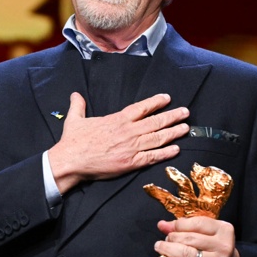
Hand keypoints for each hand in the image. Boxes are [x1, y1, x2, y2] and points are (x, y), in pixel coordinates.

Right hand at [48, 93, 188, 193]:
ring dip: (174, 132)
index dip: (156, 102)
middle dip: (172, 116)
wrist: (71, 160)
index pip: (142, 108)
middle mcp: (128, 131)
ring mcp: (131, 147)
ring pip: (158, 138)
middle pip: (156, 122)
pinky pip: (153, 156)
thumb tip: (75, 94)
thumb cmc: (73, 141)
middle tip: (185, 112)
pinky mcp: (131, 162)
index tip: (167, 98)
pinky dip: (166, 153)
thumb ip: (78, 106)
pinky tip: (176, 149)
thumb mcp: (74, 119)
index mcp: (117, 120)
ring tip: (186, 128)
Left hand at [149, 216, 242, 256]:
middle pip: (190, 239)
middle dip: (172, 237)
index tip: (167, 227)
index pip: (197, 223)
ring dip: (168, 250)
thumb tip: (162, 225)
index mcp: (223, 229)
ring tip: (159, 247)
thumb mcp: (206, 232)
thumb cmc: (214, 246)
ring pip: (186, 254)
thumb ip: (186, 226)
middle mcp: (221, 246)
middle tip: (165, 239)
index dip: (178, 225)